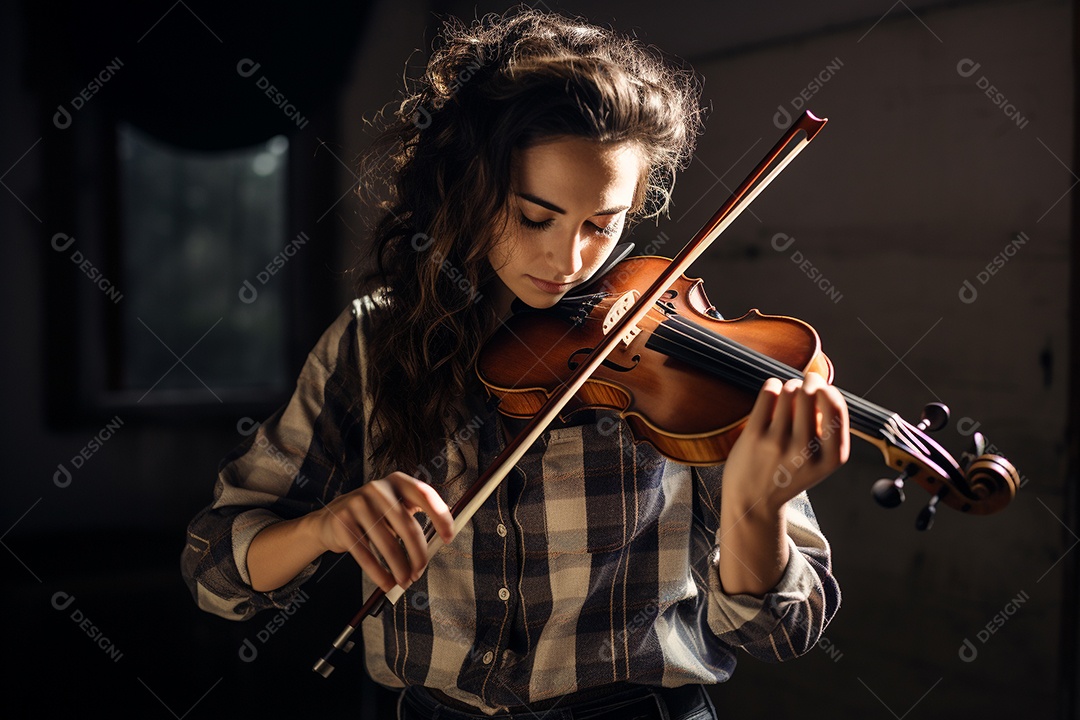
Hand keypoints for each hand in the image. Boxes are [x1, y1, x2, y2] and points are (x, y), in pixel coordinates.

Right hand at [313, 471, 455, 592]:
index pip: (424, 494)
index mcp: (396, 481)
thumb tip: (444, 537)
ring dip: (400, 569)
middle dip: (418, 554)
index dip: (440, 516)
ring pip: (388, 544)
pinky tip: (387, 583)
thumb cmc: (371, 516)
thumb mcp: (393, 507)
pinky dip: (379, 574)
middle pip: (408, 526)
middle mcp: (377, 488)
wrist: (329, 521)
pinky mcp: (342, 523)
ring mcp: (357, 504)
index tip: (448, 537)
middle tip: (420, 571)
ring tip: (405, 581)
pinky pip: (366, 555)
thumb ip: (415, 516)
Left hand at [723, 371, 849, 514]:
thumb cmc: (788, 474)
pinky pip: (769, 392)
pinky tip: (772, 394)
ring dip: (789, 386)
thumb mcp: (820, 461)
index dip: (829, 391)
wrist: (753, 502)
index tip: (822, 390)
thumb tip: (821, 380)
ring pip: (790, 390)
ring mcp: (779, 443)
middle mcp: (806, 451)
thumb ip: (827, 429)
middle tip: (803, 387)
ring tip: (786, 396)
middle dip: (809, 383)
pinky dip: (772, 386)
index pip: (837, 407)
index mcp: (831, 458)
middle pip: (812, 393)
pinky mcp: (755, 436)